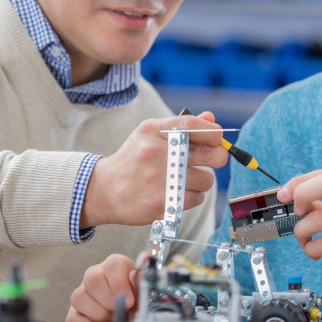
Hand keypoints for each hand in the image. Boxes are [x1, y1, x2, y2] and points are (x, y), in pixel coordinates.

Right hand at [66, 254, 139, 321]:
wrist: (127, 312)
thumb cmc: (134, 298)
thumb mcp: (141, 290)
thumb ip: (141, 283)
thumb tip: (135, 277)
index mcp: (114, 264)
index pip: (112, 267)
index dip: (120, 286)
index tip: (129, 302)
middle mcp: (94, 274)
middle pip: (93, 282)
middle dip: (110, 302)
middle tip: (121, 310)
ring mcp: (81, 291)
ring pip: (80, 298)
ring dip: (100, 314)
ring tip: (111, 316)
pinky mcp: (73, 310)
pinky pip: (72, 318)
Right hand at [80, 111, 227, 226]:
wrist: (104, 190)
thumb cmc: (135, 159)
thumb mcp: (151, 135)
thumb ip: (182, 126)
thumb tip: (212, 118)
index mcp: (153, 131)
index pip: (193, 125)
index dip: (213, 131)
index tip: (217, 137)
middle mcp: (156, 153)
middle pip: (209, 153)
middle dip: (217, 156)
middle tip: (210, 158)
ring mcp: (160, 180)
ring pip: (206, 179)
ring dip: (201, 180)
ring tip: (183, 179)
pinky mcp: (163, 203)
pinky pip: (197, 198)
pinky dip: (192, 196)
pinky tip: (176, 192)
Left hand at [277, 169, 321, 294]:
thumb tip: (297, 198)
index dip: (299, 182)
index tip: (285, 195)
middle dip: (299, 194)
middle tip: (296, 212)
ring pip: (316, 218)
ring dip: (300, 231)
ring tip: (304, 240)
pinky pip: (321, 245)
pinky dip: (310, 249)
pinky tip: (314, 253)